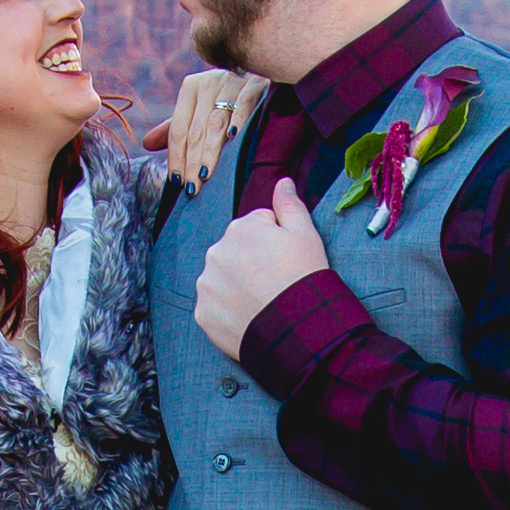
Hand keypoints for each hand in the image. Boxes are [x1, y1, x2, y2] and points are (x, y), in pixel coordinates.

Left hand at [143, 70, 274, 186]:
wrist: (262, 66)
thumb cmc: (229, 96)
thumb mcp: (200, 107)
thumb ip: (176, 126)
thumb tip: (147, 143)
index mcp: (191, 88)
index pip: (178, 128)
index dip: (176, 155)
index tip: (176, 180)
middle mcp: (208, 84)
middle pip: (196, 130)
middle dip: (192, 161)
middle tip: (192, 187)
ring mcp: (231, 83)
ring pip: (216, 123)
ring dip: (210, 151)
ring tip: (205, 174)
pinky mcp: (255, 84)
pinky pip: (244, 105)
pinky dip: (238, 122)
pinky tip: (233, 139)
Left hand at [194, 178, 329, 360]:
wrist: (297, 329)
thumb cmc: (304, 277)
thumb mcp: (306, 234)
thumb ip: (289, 203)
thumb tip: (282, 180)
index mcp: (240, 228)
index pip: (256, 228)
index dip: (275, 245)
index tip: (286, 262)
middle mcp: (216, 251)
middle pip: (235, 253)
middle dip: (251, 263)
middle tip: (274, 282)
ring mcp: (207, 284)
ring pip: (221, 279)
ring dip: (237, 286)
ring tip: (261, 301)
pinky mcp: (203, 313)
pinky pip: (214, 307)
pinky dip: (228, 311)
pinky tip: (248, 316)